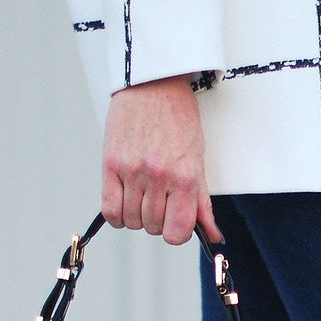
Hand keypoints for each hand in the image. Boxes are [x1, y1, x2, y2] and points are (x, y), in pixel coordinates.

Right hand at [101, 74, 219, 245]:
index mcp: (185, 177)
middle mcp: (158, 176)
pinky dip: (116, 214)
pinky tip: (124, 203)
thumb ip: (202, 202)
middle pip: (152, 227)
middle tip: (159, 201)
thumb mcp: (197, 160)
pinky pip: (110, 209)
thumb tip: (211, 235)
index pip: (176, 232)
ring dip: (136, 216)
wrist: (153, 84)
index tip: (174, 223)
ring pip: (131, 220)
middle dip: (156, 221)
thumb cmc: (178, 120)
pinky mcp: (110, 164)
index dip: (175, 233)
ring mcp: (132, 171)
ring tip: (142, 196)